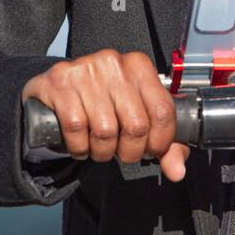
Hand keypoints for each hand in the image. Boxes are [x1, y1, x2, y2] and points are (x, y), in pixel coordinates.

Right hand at [22, 50, 189, 181]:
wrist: (57, 89)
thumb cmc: (104, 103)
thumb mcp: (138, 116)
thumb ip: (165, 145)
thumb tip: (177, 171)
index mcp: (140, 66)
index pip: (163, 111)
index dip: (159, 141)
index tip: (150, 150)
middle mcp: (114, 63)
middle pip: (136, 125)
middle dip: (130, 152)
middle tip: (121, 153)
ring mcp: (86, 70)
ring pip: (105, 130)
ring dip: (102, 152)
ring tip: (99, 147)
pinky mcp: (60, 82)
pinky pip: (76, 128)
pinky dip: (79, 146)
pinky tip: (80, 143)